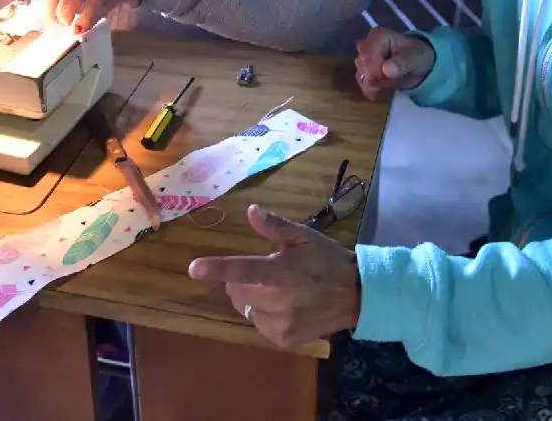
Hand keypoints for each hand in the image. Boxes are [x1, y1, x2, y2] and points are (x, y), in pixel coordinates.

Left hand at [187, 204, 360, 349]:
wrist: (357, 296)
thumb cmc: (327, 261)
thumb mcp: (304, 237)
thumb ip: (275, 228)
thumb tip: (251, 211)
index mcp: (280, 272)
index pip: (242, 270)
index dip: (216, 269)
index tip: (194, 268)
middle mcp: (277, 301)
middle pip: (237, 291)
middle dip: (243, 280)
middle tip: (267, 272)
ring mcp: (280, 324)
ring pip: (247, 308)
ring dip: (254, 297)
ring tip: (280, 290)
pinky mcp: (283, 340)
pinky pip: (259, 323)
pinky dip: (265, 314)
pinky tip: (286, 306)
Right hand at [354, 28, 435, 100]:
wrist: (420, 65)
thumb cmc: (417, 57)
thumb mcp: (414, 58)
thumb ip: (402, 63)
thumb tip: (386, 70)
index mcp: (379, 36)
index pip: (368, 56)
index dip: (377, 70)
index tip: (390, 77)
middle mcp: (367, 44)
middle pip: (362, 64)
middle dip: (375, 78)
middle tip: (392, 81)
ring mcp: (364, 57)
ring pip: (361, 74)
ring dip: (373, 84)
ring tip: (390, 84)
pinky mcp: (364, 69)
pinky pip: (361, 82)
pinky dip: (370, 89)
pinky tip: (380, 91)